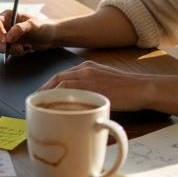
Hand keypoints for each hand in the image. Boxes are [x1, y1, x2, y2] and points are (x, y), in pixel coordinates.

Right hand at [0, 10, 54, 56]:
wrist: (50, 37)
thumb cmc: (43, 27)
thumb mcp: (33, 25)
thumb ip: (20, 29)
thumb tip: (8, 38)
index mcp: (8, 15)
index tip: (6, 39)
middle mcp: (5, 25)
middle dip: (2, 44)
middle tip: (15, 47)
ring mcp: (6, 35)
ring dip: (9, 49)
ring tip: (23, 48)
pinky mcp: (10, 44)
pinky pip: (5, 51)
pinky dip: (13, 53)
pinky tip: (24, 49)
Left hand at [39, 61, 157, 111]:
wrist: (142, 88)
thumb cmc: (127, 90)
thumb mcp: (105, 84)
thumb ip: (89, 89)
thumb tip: (77, 104)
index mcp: (87, 68)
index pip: (62, 76)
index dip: (48, 86)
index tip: (40, 96)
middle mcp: (85, 70)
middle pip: (57, 79)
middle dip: (43, 90)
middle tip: (35, 103)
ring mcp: (89, 77)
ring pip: (60, 84)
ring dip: (48, 95)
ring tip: (40, 107)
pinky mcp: (93, 87)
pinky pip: (70, 91)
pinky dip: (60, 98)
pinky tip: (54, 108)